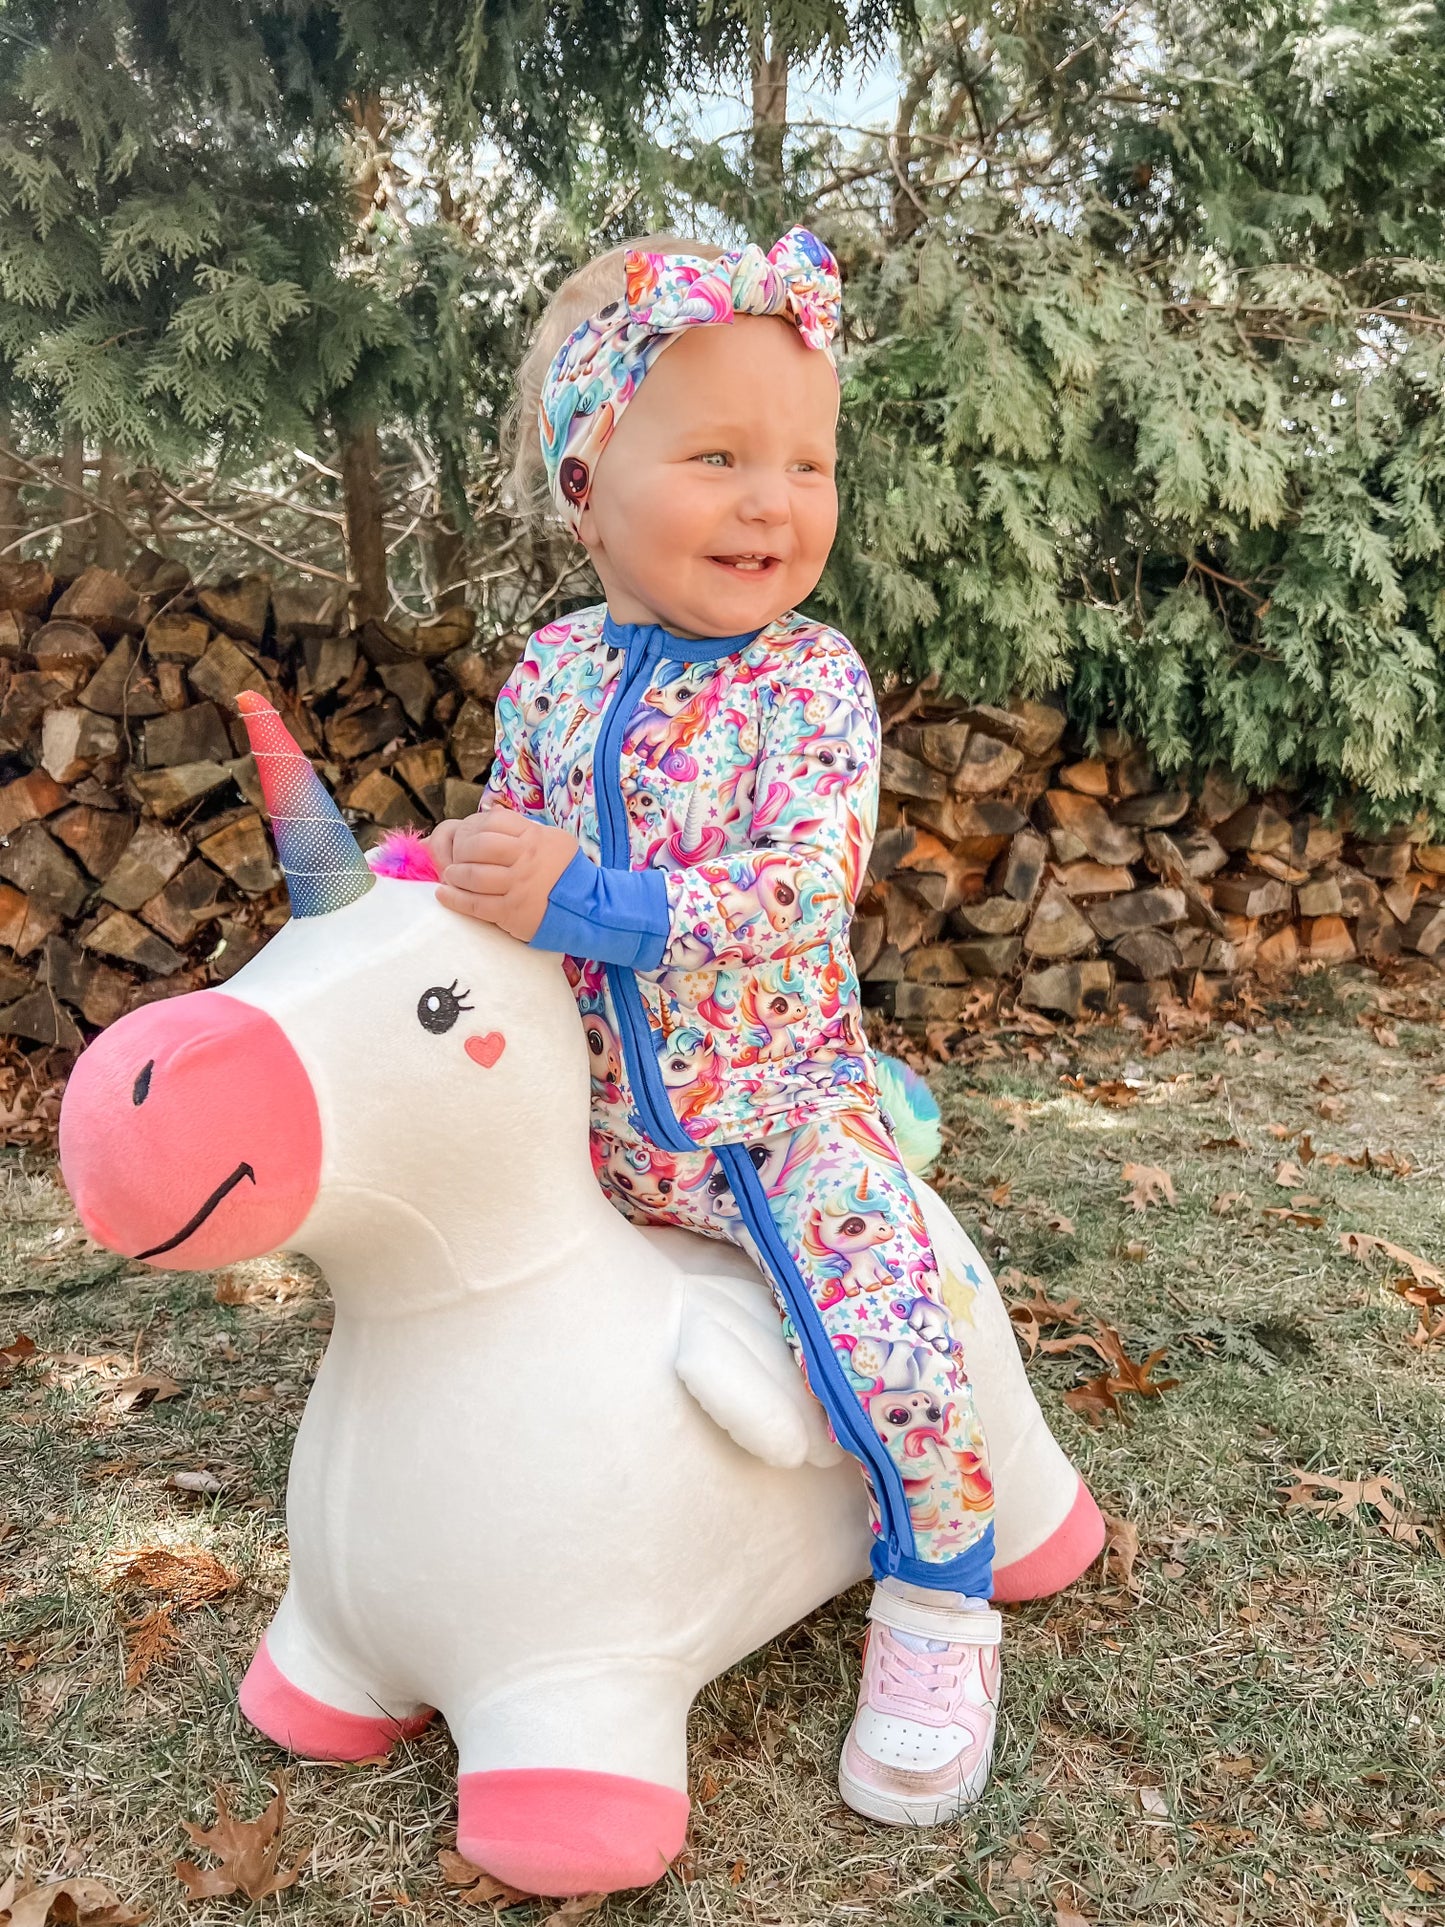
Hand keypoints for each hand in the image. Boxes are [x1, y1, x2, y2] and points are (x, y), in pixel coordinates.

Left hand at [434, 806, 580, 940]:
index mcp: (533, 837)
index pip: (492, 822)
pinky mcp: (511, 912)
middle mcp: (525, 859)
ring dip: (455, 875)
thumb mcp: (551, 839)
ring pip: (473, 875)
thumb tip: (488, 814)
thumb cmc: (565, 871)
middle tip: (455, 858)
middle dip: (460, 851)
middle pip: (478, 847)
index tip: (465, 837)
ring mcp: (517, 886)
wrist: (588, 907)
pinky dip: (454, 899)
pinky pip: (475, 904)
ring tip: (451, 875)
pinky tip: (444, 895)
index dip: (472, 828)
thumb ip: (522, 827)